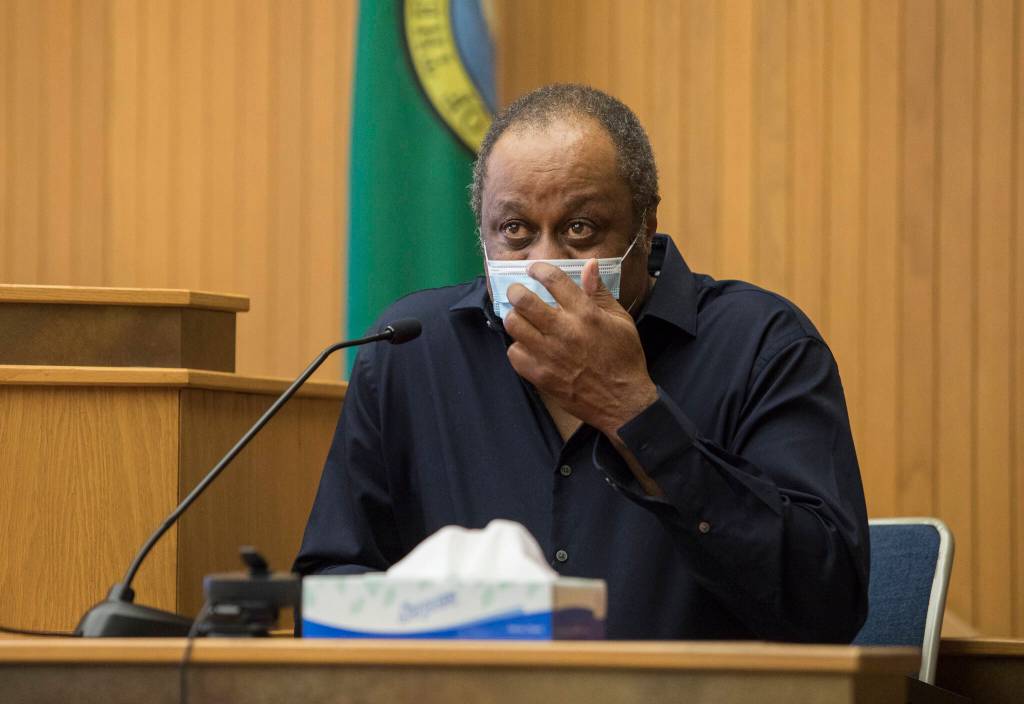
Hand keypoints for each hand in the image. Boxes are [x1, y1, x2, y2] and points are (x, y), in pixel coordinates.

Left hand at [503, 259, 658, 437]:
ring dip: (515, 317)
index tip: (534, 269)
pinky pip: (514, 353)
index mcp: (585, 314)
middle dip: (516, 290)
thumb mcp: (620, 320)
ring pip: (514, 325)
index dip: (539, 269)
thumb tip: (589, 264)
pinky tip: (528, 346)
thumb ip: (599, 292)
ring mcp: (549, 354)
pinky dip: (518, 347)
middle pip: (523, 300)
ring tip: (522, 319)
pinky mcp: (540, 375)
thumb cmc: (624, 358)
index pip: (553, 280)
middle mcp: (564, 331)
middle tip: (518, 292)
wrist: (623, 402)